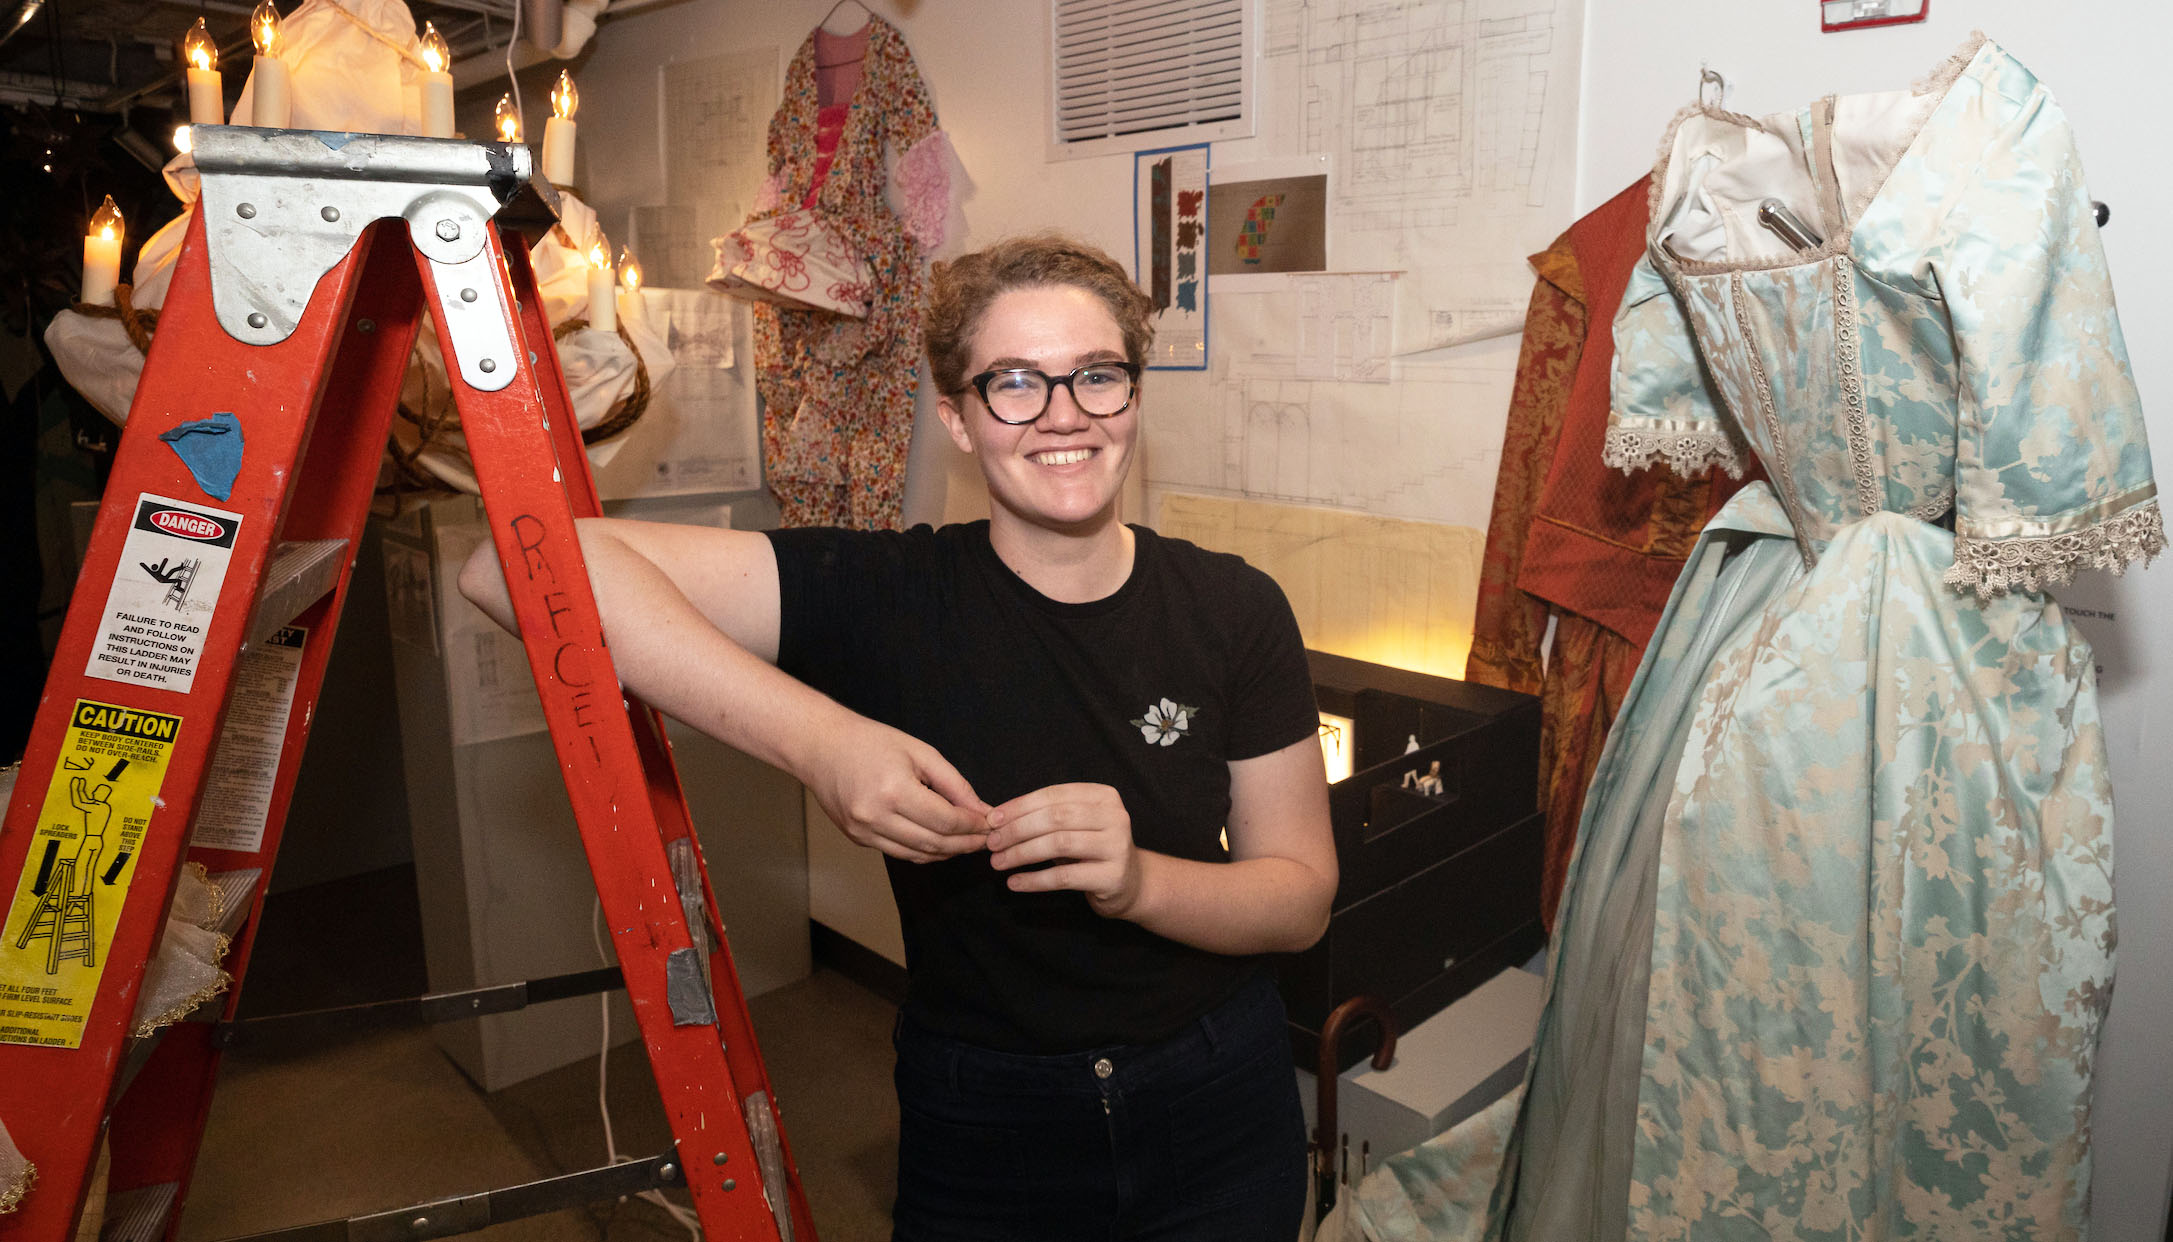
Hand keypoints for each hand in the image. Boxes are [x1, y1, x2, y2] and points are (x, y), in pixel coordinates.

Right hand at [805, 715, 988, 863]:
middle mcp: (876, 817)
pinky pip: (899, 852)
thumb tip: (981, 810)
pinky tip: (939, 842)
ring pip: (918, 854)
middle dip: (966, 844)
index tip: (990, 824)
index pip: (946, 821)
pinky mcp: (857, 839)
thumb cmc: (869, 741)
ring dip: (947, 852)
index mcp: (894, 791)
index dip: (973, 826)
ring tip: (968, 843)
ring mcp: (863, 832)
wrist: (820, 747)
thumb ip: (954, 784)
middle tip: (986, 839)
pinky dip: (923, 851)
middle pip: (935, 843)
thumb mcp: (920, 752)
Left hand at [986, 783, 1141, 916]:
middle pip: (1055, 818)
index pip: (1054, 795)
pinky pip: (1065, 877)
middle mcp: (1115, 817)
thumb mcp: (1075, 825)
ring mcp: (1117, 846)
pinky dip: (1035, 880)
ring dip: (1022, 853)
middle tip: (992, 843)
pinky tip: (1015, 883)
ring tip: (998, 862)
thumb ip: (1045, 817)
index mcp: (1103, 796)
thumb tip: (997, 819)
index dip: (1020, 806)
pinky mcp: (1112, 877)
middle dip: (1018, 829)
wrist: (1129, 883)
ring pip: (1059, 844)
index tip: (993, 820)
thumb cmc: (1092, 850)